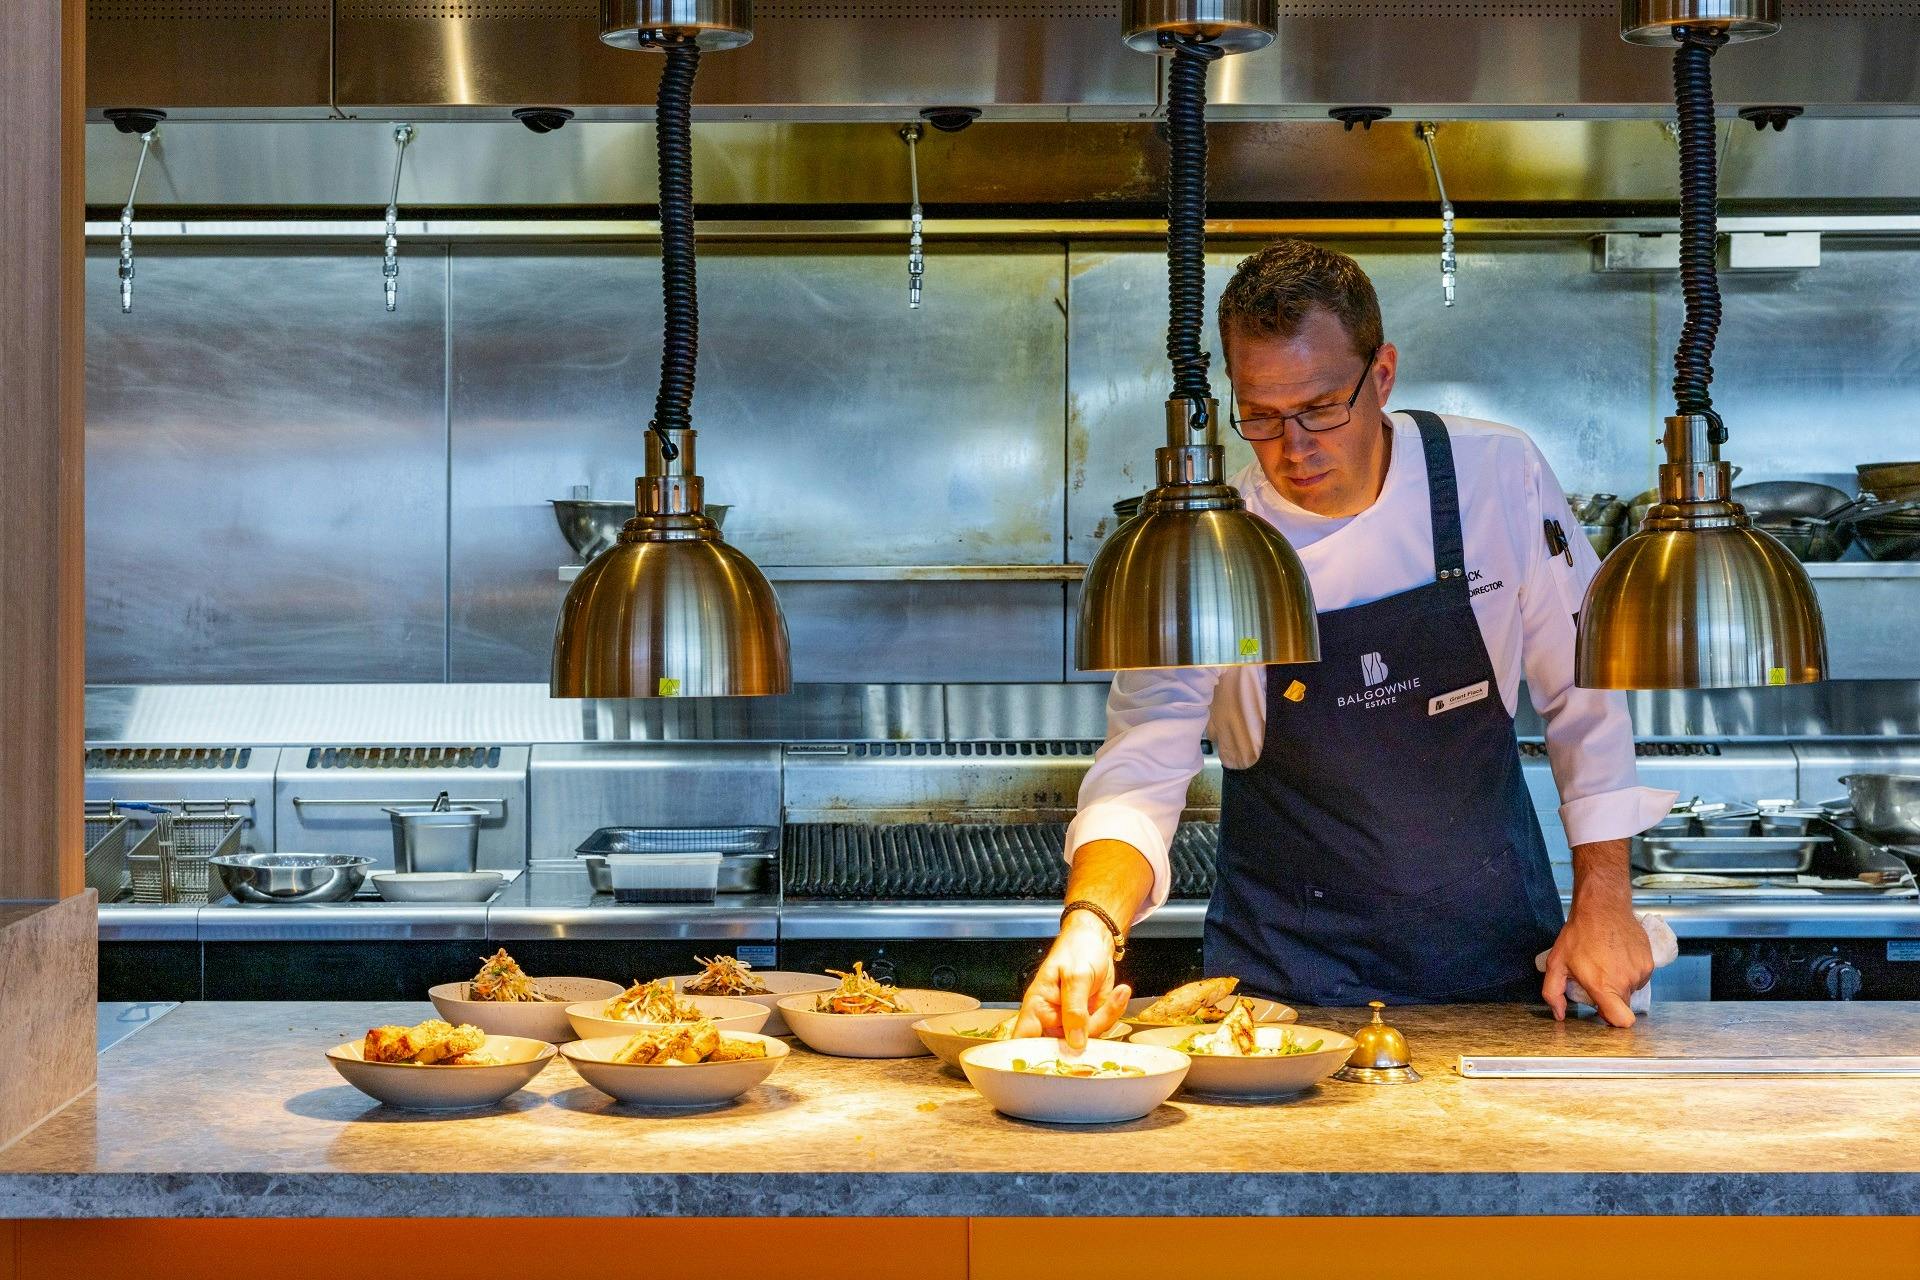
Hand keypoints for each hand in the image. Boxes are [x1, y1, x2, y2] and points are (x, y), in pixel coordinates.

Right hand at [1014, 912, 1131, 1049]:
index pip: (1023, 1041)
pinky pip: (1101, 1029)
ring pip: (1086, 1041)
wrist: (1097, 941)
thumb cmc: (1077, 950)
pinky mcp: (1089, 1022)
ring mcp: (1071, 1024)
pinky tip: (1119, 993)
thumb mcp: (1076, 976)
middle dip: (1083, 1040)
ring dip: (1103, 1019)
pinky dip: (1113, 1013)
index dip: (1026, 1060)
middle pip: (1060, 1048)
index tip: (1044, 1070)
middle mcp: (1051, 1020)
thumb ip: (1075, 1009)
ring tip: (1116, 993)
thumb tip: (1075, 1042)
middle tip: (1097, 1021)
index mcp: (1036, 1008)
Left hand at [1541, 891, 1653, 1027]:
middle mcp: (1626, 981)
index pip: (1622, 1020)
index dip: (1611, 1020)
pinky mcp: (1649, 962)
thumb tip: (1559, 1014)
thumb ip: (1553, 992)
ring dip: (1620, 982)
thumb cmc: (1578, 934)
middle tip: (1597, 978)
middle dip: (1610, 998)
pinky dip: (1630, 971)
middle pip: (1623, 1005)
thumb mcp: (1556, 963)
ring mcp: (1641, 972)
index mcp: (1603, 986)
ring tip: (1606, 962)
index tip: (1602, 1010)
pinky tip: (1617, 956)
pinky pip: (1640, 976)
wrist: (1603, 907)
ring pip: (1632, 989)